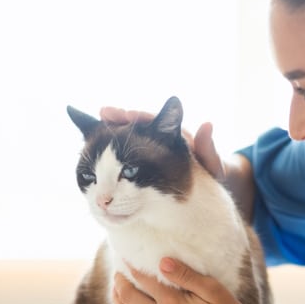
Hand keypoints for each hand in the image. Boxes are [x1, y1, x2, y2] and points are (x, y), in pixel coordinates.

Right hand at [99, 105, 223, 179]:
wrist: (203, 191)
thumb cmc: (208, 177)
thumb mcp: (212, 166)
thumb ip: (207, 150)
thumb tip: (208, 124)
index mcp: (175, 136)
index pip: (156, 122)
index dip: (142, 117)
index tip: (129, 114)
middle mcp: (159, 138)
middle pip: (137, 123)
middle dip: (121, 117)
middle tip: (105, 112)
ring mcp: (146, 148)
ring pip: (126, 135)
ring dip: (111, 128)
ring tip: (98, 119)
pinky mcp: (136, 161)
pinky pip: (119, 151)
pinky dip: (108, 146)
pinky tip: (93, 144)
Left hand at [112, 257, 252, 303]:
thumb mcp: (212, 289)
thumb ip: (185, 275)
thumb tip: (162, 262)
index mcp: (172, 302)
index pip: (143, 280)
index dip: (131, 267)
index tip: (125, 258)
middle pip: (128, 298)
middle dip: (119, 283)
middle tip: (118, 275)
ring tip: (116, 294)